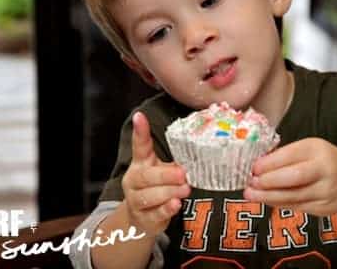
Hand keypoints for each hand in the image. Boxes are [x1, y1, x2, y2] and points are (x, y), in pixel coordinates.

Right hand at [121, 112, 190, 235]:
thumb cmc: (158, 188)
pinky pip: (154, 213)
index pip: (139, 145)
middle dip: (166, 175)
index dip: (140, 131)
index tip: (140, 116)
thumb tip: (201, 154)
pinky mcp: (144, 218)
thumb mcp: (163, 172)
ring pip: (149, 195)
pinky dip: (166, 209)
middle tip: (183, 173)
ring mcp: (136, 200)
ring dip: (169, 191)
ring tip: (184, 189)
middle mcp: (135, 180)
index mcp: (141, 163)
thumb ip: (175, 163)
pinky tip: (176, 204)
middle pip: (146, 176)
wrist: (142, 218)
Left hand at [243, 137, 336, 215]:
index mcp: (318, 150)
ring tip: (251, 194)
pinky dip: (278, 203)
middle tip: (250, 183)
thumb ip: (288, 155)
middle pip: (294, 177)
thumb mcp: (311, 149)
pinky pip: (296, 206)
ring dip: (268, 196)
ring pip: (293, 196)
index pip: (291, 155)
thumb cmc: (325, 161)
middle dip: (268, 181)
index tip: (253, 167)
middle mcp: (324, 170)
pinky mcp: (324, 208)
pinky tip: (265, 200)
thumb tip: (257, 164)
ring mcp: (325, 191)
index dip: (269, 163)